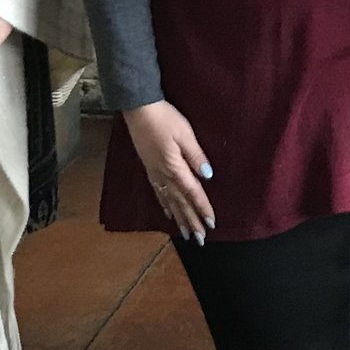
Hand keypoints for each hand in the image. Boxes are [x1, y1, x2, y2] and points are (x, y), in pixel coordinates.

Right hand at [122, 100, 215, 241]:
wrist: (138, 109)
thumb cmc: (164, 118)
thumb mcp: (185, 133)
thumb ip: (196, 155)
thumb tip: (207, 176)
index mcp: (175, 167)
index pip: (192, 192)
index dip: (202, 208)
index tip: (211, 223)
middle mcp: (163, 175)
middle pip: (180, 202)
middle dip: (191, 221)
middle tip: (200, 240)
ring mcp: (154, 173)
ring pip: (169, 201)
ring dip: (179, 219)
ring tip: (186, 234)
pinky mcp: (149, 168)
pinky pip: (157, 193)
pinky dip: (164, 206)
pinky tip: (168, 214)